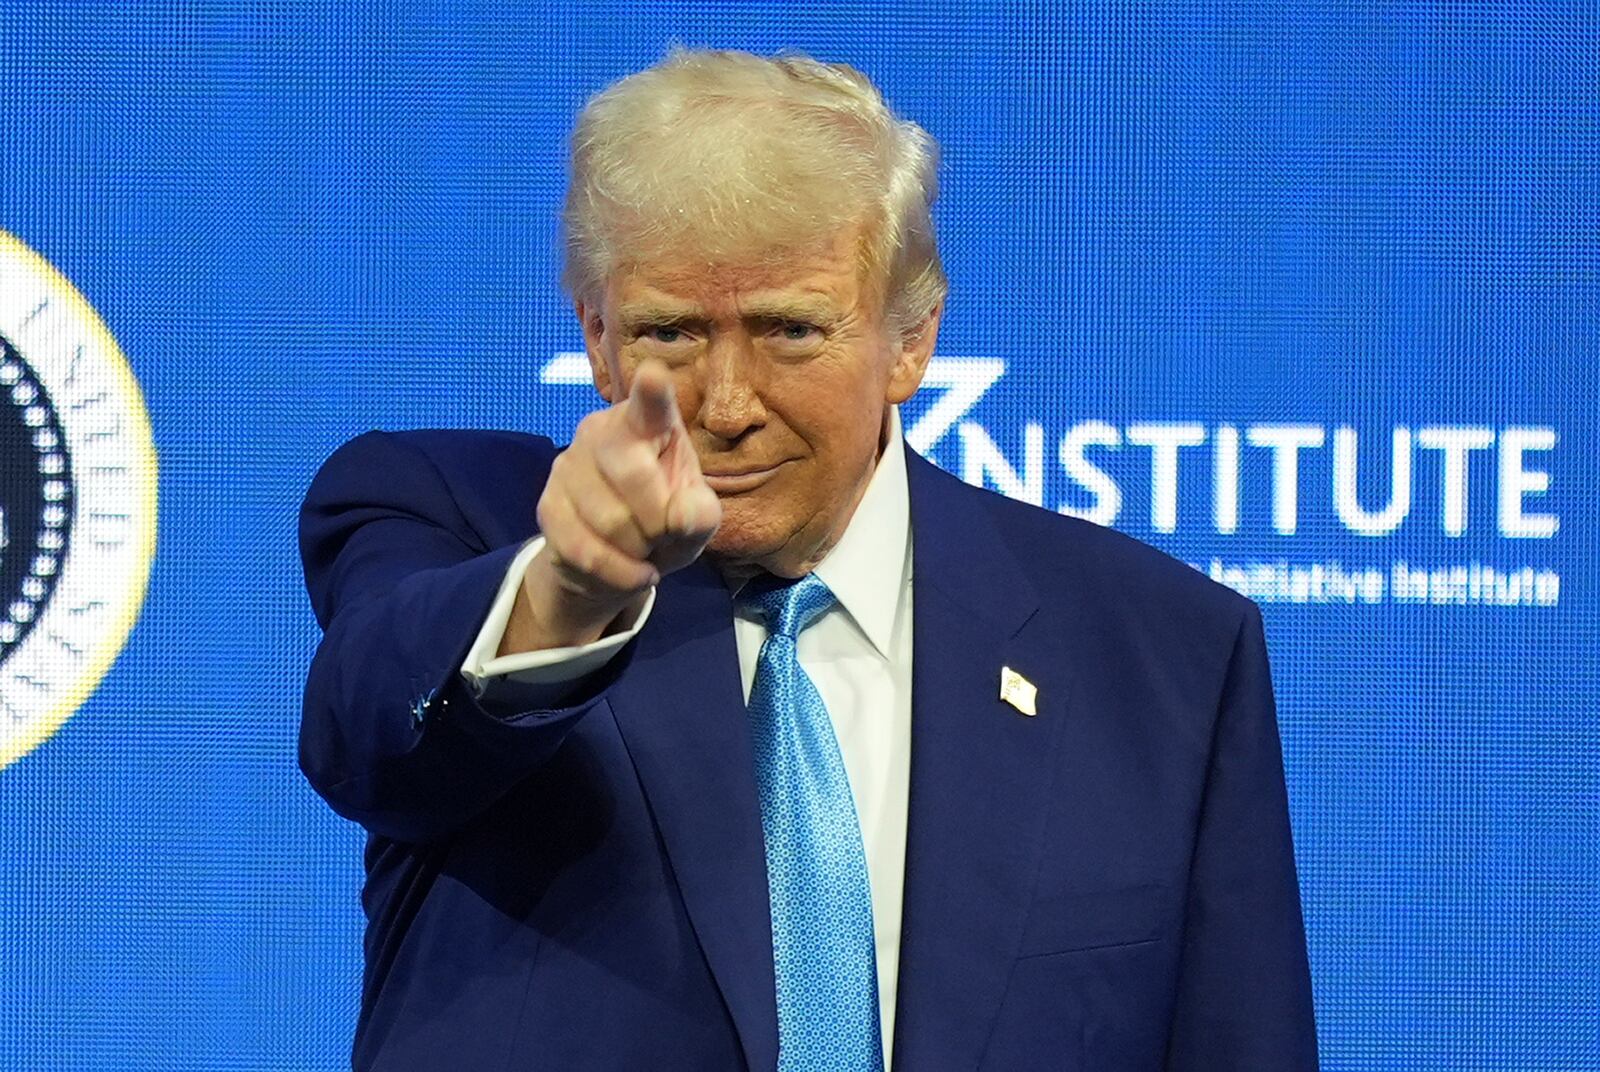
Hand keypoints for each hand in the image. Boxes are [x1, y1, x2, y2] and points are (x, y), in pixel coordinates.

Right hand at [504, 361, 721, 652]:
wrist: (617, 562)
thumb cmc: (667, 523)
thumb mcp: (697, 521)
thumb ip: (700, 515)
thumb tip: (681, 515)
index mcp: (649, 422)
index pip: (650, 404)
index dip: (651, 391)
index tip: (654, 376)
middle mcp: (600, 430)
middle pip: (633, 475)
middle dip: (659, 520)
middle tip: (664, 532)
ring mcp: (567, 465)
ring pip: (610, 519)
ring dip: (638, 550)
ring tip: (643, 548)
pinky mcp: (547, 505)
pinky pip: (584, 549)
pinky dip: (617, 572)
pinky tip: (630, 570)